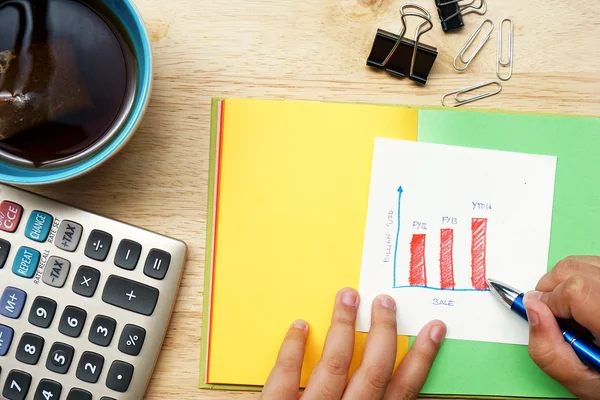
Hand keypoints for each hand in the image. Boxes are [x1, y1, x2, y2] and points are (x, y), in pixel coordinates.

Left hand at [262, 288, 446, 399]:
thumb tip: (398, 395)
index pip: (403, 391)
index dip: (421, 358)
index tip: (433, 330)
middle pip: (371, 371)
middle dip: (382, 333)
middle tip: (385, 301)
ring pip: (334, 364)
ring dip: (344, 327)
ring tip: (348, 296)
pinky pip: (283, 376)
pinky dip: (292, 349)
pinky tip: (301, 325)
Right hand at [524, 256, 599, 398]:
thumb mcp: (582, 382)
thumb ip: (548, 351)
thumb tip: (531, 308)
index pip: (576, 291)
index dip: (551, 302)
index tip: (550, 321)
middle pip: (573, 270)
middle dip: (551, 290)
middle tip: (558, 317)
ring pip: (580, 263)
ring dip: (565, 282)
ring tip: (575, 312)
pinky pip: (591, 265)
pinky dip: (579, 279)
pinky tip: (586, 304)